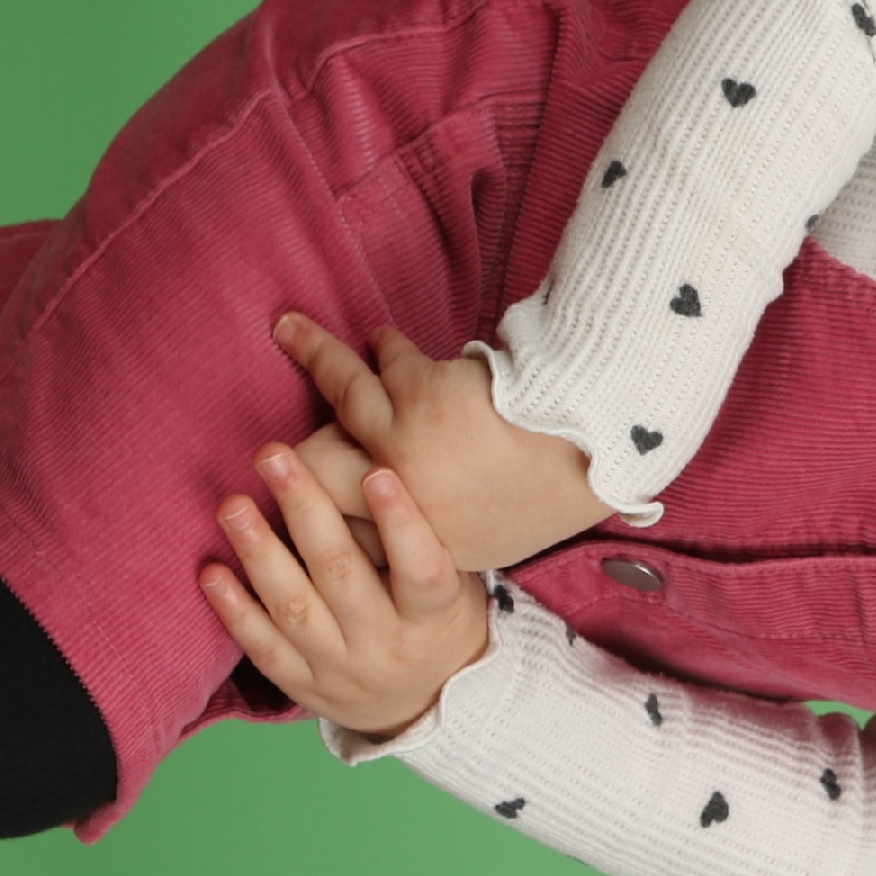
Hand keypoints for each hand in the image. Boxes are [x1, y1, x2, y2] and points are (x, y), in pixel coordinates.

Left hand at [202, 445, 491, 738]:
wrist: (428, 703)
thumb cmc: (439, 620)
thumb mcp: (457, 584)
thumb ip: (424, 540)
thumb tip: (373, 465)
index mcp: (434, 617)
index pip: (421, 569)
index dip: (400, 522)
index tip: (376, 474)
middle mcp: (387, 646)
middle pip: (341, 575)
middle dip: (304, 509)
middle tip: (273, 457)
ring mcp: (341, 670)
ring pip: (293, 609)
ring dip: (258, 552)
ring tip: (232, 506)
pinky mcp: (304, 687)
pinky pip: (263, 648)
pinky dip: (234, 610)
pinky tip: (212, 571)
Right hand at [275, 314, 614, 574]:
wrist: (605, 436)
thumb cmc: (567, 477)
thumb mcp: (502, 529)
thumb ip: (448, 523)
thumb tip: (398, 503)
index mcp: (431, 545)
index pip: (350, 530)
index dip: (324, 506)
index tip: (301, 493)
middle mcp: (405, 503)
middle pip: (318, 470)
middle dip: (290, 453)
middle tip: (270, 440)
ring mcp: (403, 447)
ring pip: (340, 394)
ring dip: (314, 354)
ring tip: (288, 329)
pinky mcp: (418, 396)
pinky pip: (385, 360)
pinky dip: (387, 343)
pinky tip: (378, 334)